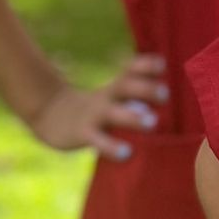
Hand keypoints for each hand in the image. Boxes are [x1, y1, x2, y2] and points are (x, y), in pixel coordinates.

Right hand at [25, 54, 170, 160]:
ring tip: (152, 123)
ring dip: (133, 116)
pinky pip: (97, 140)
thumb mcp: (112, 95)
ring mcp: (93, 115)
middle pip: (124, 86)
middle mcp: (106, 97)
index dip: (146, 65)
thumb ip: (136, 93)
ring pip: (113, 113)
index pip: (131, 70)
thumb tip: (168, 94)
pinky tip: (126, 153)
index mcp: (115, 87)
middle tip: (164, 95)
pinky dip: (111, 146)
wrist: (50, 115)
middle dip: (145, 89)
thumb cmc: (94, 107)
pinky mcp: (82, 133)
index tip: (162, 65)